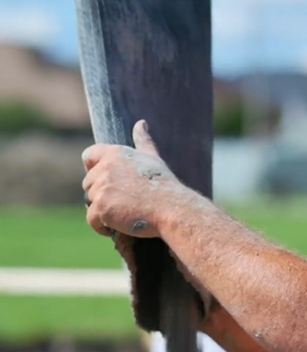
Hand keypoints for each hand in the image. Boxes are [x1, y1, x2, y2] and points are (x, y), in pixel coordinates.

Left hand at [81, 120, 183, 237]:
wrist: (173, 209)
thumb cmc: (165, 185)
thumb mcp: (153, 158)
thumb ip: (143, 141)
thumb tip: (141, 123)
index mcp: (115, 153)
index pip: (88, 156)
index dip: (94, 170)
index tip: (108, 183)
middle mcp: (105, 167)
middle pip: (88, 184)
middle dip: (102, 195)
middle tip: (126, 204)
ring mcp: (102, 188)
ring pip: (90, 203)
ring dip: (104, 212)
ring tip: (125, 215)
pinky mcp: (101, 207)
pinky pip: (92, 220)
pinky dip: (102, 227)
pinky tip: (118, 227)